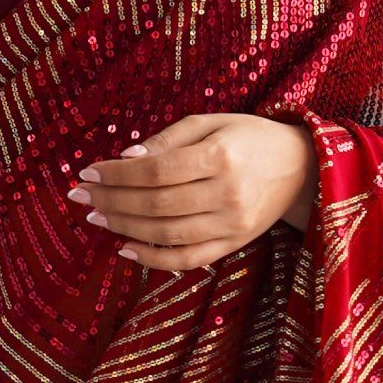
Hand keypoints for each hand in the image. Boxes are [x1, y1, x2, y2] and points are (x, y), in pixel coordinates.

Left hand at [67, 113, 317, 271]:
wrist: (301, 167)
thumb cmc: (250, 137)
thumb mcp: (212, 123)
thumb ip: (168, 139)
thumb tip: (125, 158)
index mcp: (221, 156)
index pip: (156, 170)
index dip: (118, 174)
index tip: (88, 172)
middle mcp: (228, 193)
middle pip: (157, 203)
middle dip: (112, 201)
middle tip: (81, 197)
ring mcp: (232, 224)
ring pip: (167, 232)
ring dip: (124, 227)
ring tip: (96, 217)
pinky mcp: (234, 244)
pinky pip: (188, 259)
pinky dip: (154, 258)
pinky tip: (125, 248)